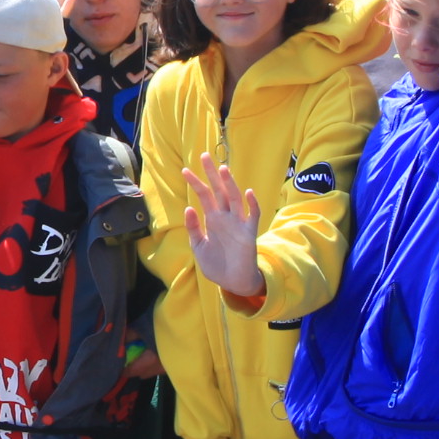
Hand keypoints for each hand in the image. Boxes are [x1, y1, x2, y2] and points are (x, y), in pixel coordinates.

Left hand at [183, 154, 266, 300]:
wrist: (233, 282)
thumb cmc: (217, 264)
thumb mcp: (198, 246)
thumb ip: (193, 228)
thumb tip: (188, 207)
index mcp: (213, 220)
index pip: (204, 196)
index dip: (196, 183)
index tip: (185, 170)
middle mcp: (226, 218)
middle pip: (219, 191)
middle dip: (212, 174)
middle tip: (204, 156)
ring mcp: (238, 223)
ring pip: (235, 199)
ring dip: (230, 184)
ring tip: (222, 169)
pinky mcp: (249, 233)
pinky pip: (253, 215)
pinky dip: (252, 204)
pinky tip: (248, 193)